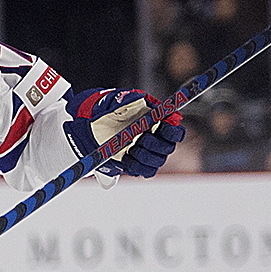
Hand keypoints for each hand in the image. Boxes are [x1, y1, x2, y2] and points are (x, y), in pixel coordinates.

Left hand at [65, 89, 184, 176]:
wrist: (94, 126)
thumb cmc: (110, 111)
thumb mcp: (118, 101)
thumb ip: (130, 100)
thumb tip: (140, 100)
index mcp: (158, 123)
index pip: (176, 132)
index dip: (172, 132)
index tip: (162, 128)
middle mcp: (156, 139)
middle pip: (168, 148)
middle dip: (154, 144)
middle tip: (141, 138)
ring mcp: (148, 153)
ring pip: (158, 161)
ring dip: (145, 156)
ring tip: (131, 148)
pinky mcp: (138, 165)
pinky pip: (147, 171)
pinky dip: (138, 166)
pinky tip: (126, 158)